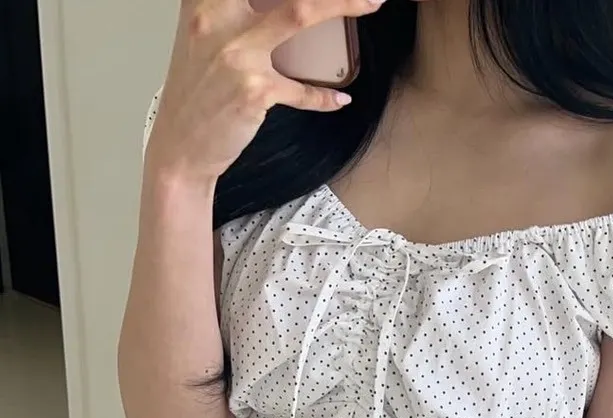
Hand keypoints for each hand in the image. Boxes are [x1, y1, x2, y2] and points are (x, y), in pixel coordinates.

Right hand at [147, 0, 383, 184]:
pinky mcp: (254, 90)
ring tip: (371, 3)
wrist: (180, 146)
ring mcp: (237, 53)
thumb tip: (280, 8)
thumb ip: (232, 13)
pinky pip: (302, 89)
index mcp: (204, 0)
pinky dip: (325, 95)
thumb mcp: (203, 37)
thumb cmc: (197, 93)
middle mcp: (217, 17)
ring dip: (342, 4)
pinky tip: (339, 98)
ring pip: (300, 13)